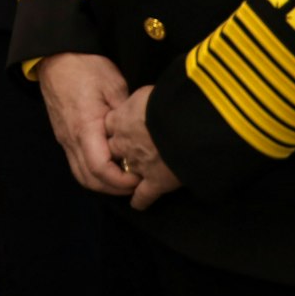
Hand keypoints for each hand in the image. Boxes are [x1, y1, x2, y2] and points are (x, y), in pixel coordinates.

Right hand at [38, 52, 142, 196]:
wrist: (56, 57)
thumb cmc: (86, 68)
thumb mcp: (114, 86)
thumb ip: (126, 114)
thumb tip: (140, 134)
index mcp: (85, 127)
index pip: (100, 169)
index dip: (121, 180)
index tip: (139, 176)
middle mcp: (71, 139)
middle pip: (89, 179)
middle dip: (114, 188)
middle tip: (137, 183)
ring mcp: (65, 139)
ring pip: (81, 175)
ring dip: (103, 183)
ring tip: (124, 177)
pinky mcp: (64, 136)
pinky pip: (77, 163)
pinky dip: (94, 172)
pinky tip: (111, 164)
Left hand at [106, 85, 181, 209]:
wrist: (185, 123)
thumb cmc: (169, 101)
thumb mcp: (150, 91)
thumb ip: (144, 99)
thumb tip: (149, 100)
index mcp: (121, 118)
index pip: (110, 124)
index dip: (114, 127)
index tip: (118, 129)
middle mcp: (124, 142)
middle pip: (113, 148)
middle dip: (117, 151)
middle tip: (124, 153)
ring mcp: (138, 163)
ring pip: (124, 172)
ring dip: (125, 175)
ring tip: (128, 179)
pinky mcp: (155, 181)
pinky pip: (143, 194)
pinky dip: (140, 200)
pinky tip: (138, 204)